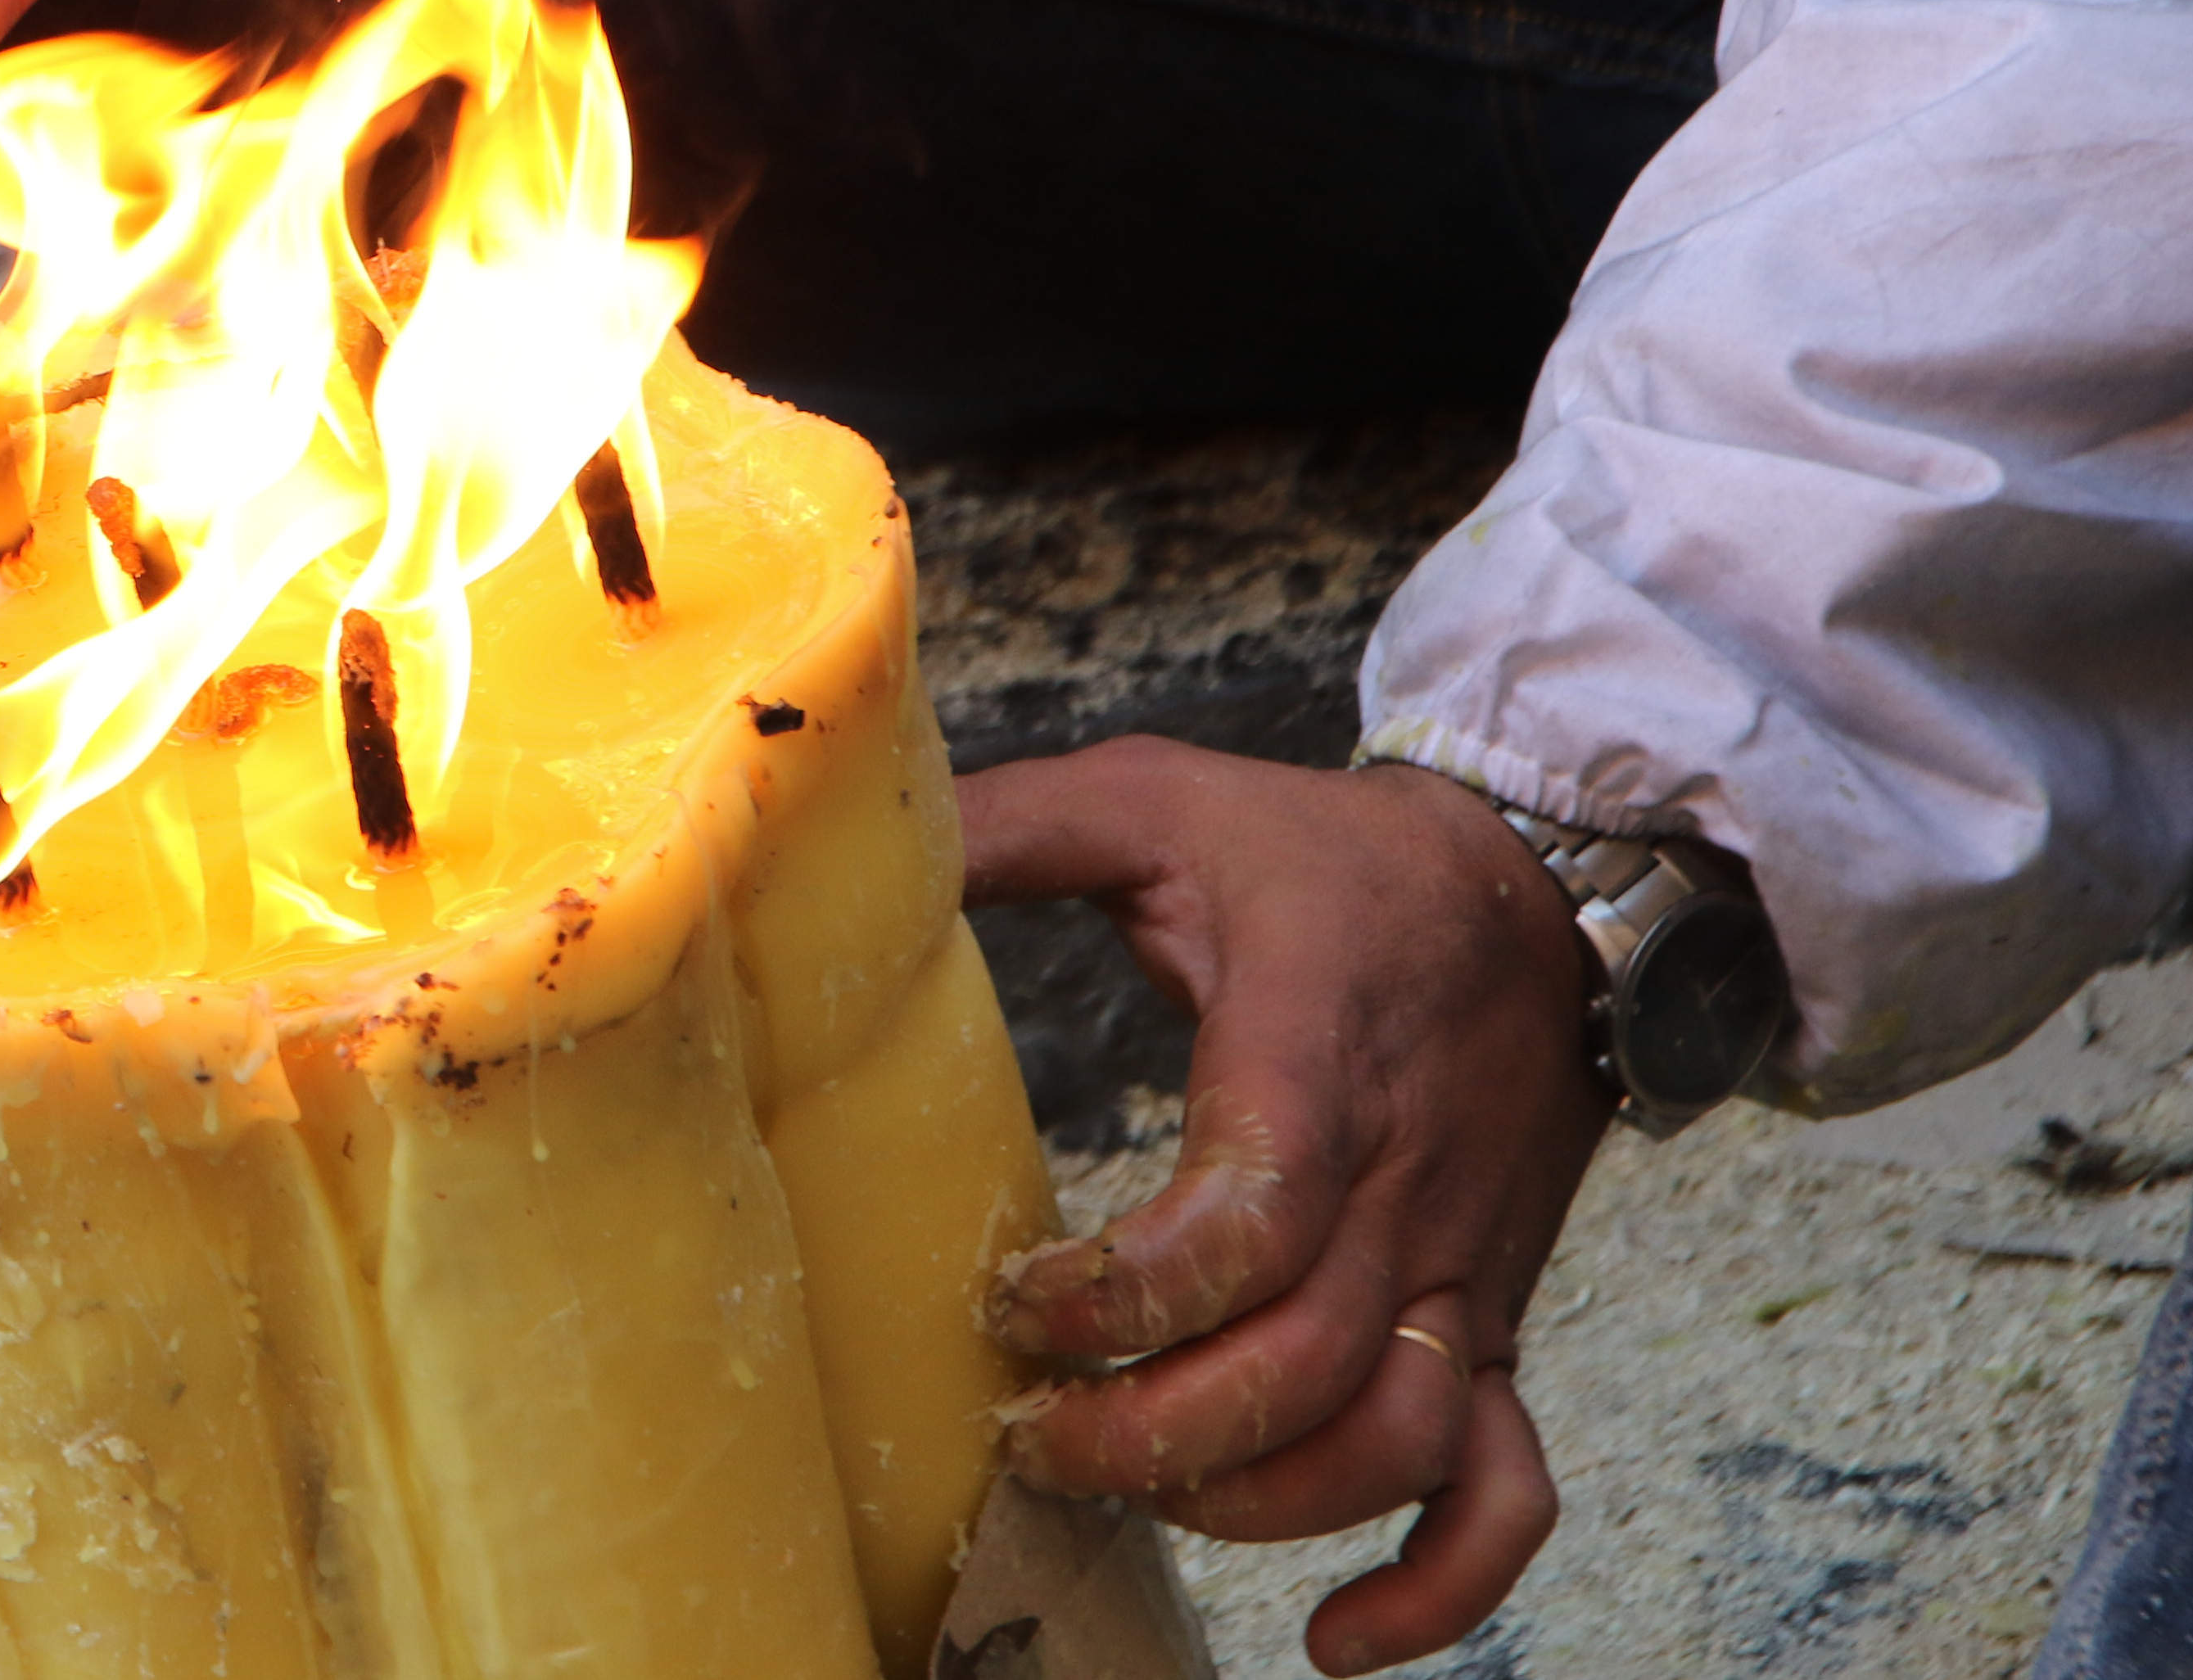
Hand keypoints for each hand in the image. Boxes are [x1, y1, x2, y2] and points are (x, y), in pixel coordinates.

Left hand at [957, 738, 1610, 1674]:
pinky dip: (1444, 1584)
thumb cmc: (1326, 855)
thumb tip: (854, 837)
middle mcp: (1402, 1181)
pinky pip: (1507, 1484)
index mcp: (1314, 1052)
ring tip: (1135, 1489)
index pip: (1251, 1213)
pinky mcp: (1492, 1316)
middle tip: (1030, 1432)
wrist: (1542, 885)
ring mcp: (1459, 1264)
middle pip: (1304, 1366)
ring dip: (1259, 1501)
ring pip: (1396, 1440)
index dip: (1124, 1293)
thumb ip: (1011, 824)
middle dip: (1150, 1431)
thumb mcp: (1159, 799)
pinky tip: (1337, 1636)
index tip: (1013, 1301)